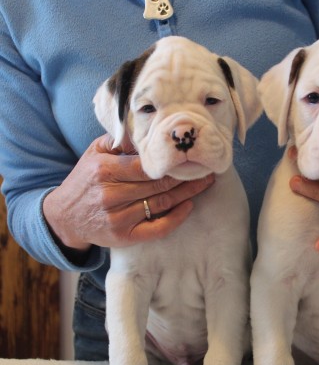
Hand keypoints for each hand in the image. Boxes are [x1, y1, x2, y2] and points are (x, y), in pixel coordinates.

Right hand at [43, 134, 214, 252]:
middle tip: (207, 168)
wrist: (64, 217)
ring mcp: (118, 218)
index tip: (190, 155)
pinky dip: (176, 218)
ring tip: (205, 183)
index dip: (171, 161)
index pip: (146, 164)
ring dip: (187, 193)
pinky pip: (157, 228)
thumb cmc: (85, 180)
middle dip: (187, 176)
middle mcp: (111, 195)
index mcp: (105, 170)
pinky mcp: (124, 236)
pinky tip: (189, 207)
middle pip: (159, 184)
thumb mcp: (95, 153)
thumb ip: (120, 141)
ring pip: (162, 203)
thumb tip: (147, 128)